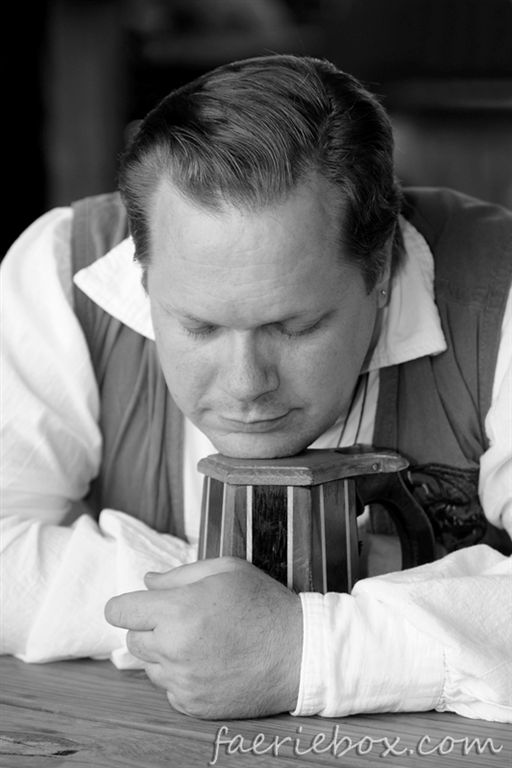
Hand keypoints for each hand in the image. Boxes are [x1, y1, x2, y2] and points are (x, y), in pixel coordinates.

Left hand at [104, 557, 302, 718]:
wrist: (299, 652)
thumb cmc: (264, 604)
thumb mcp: (227, 570)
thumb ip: (180, 574)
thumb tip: (147, 582)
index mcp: (178, 610)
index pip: (118, 611)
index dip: (127, 605)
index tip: (139, 605)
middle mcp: (174, 648)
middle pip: (132, 640)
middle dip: (149, 627)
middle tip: (182, 619)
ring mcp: (183, 682)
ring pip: (150, 666)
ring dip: (165, 653)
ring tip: (201, 641)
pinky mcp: (193, 705)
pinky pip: (169, 689)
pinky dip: (182, 677)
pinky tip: (209, 663)